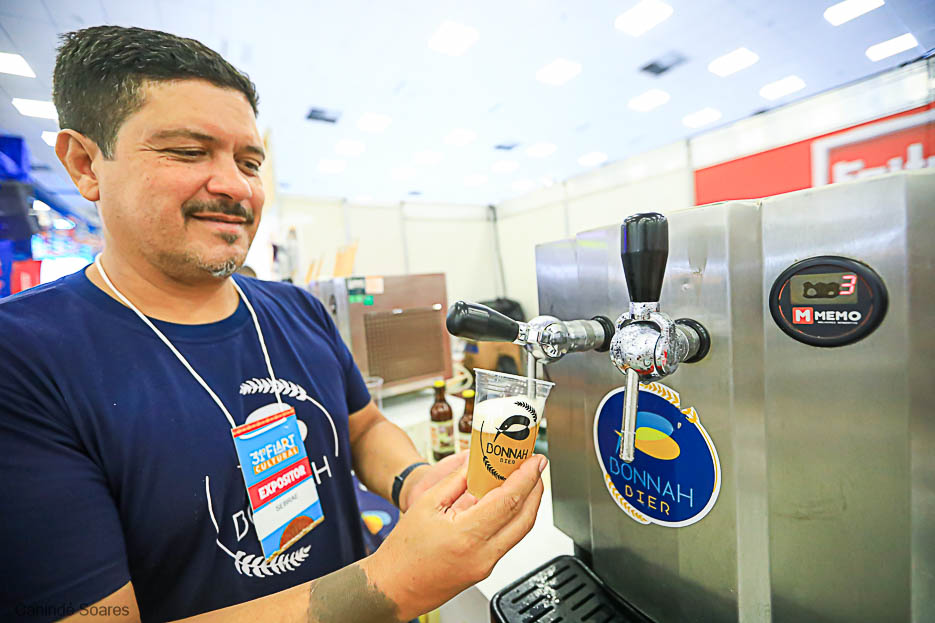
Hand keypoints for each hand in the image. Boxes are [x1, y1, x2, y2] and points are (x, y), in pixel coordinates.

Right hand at [362, 454, 546, 620]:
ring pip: (520, 531)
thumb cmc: (404, 551)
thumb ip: (456, 480)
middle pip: (525, 518)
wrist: (394, 587)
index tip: (534, 461)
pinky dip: (514, 519)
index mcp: (466, 534)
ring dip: (528, 504)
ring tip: (525, 482)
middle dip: (535, 489)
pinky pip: (508, 540)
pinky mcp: (485, 570)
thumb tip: (476, 461)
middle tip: (535, 467)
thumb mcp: (426, 504)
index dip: (526, 477)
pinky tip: (508, 504)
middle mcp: (482, 554)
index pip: (509, 501)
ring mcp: (486, 566)